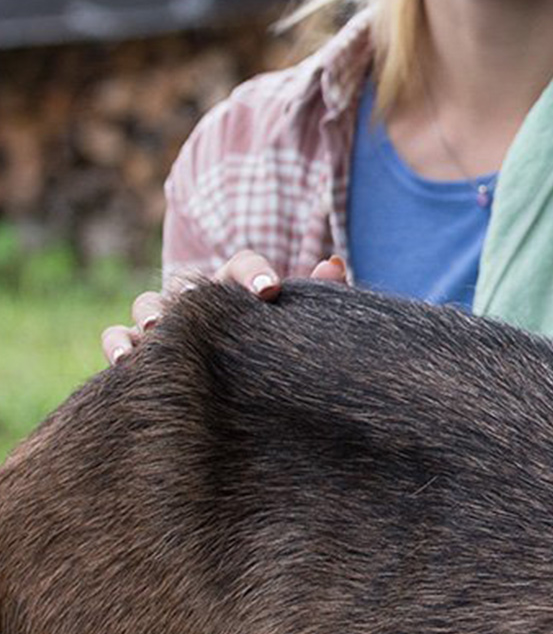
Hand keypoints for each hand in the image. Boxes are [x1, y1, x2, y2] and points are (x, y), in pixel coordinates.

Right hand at [101, 251, 346, 365]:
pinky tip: (126, 360)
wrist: (234, 391)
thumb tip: (333, 264)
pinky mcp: (135, 347)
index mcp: (236, 286)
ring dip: (151, 314)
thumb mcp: (294, 326)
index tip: (271, 291)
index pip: (242, 264)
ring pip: (146, 305)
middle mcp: (195, 299)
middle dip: (195, 292)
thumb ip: (315, 296)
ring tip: (160, 329)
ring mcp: (162, 322)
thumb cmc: (268, 349)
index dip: (254, 272)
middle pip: (188, 282)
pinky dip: (117, 343)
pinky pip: (116, 336)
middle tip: (201, 300)